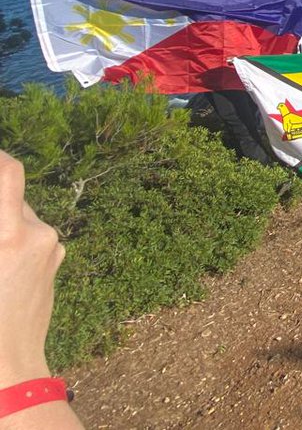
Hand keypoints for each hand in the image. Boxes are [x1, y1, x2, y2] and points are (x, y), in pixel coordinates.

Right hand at [0, 151, 64, 388]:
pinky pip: (30, 235)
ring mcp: (52, 247)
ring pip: (19, 216)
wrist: (6, 367)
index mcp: (9, 235)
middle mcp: (38, 233)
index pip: (9, 172)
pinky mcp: (56, 260)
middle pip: (11, 194)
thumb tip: (0, 202)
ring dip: (1, 220)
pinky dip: (11, 237)